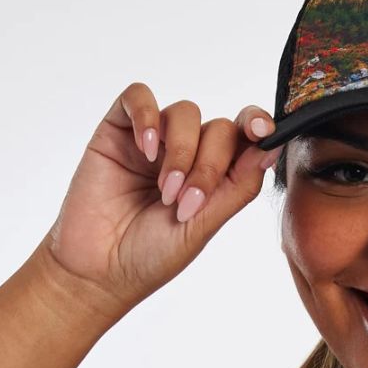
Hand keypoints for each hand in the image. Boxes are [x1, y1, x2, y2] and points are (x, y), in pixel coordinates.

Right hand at [36, 82, 280, 325]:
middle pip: (218, 128)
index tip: (262, 131)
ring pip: (185, 113)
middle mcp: (188, 154)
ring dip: (181, 152)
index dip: (257, 126)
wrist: (98, 270)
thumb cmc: (150, 256)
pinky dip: (148, 117)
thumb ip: (237, 188)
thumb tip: (269, 149)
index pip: (244, 139)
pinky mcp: (118, 130)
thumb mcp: (204, 227)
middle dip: (208, 165)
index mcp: (215, 178)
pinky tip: (146, 150)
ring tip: (164, 190)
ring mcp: (154, 141)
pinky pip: (138, 97)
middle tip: (184, 202)